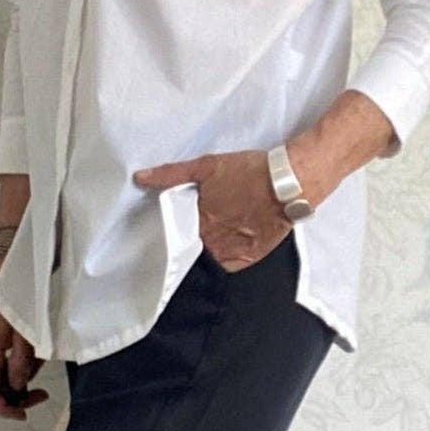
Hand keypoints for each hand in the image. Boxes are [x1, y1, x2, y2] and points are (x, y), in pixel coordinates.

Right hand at [0, 273, 49, 419]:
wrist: (8, 276)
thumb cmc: (17, 303)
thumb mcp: (25, 336)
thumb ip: (22, 365)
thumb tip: (19, 388)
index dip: (6, 409)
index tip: (24, 414)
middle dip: (18, 395)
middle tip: (42, 394)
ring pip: (0, 378)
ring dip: (21, 379)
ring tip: (40, 364)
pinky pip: (2, 364)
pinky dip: (19, 366)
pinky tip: (33, 356)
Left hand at [132, 148, 300, 271]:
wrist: (289, 183)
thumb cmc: (250, 171)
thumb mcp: (207, 166)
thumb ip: (172, 174)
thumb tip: (140, 178)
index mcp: (199, 217)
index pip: (176, 231)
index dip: (177, 227)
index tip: (178, 223)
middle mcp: (212, 238)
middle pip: (194, 244)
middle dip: (194, 236)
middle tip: (204, 225)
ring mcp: (231, 249)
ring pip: (210, 255)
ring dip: (210, 247)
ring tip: (218, 234)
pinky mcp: (250, 257)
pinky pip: (229, 265)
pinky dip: (226, 257)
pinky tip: (229, 243)